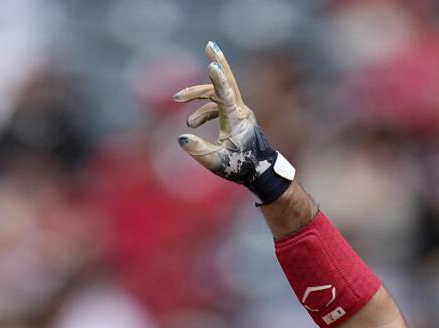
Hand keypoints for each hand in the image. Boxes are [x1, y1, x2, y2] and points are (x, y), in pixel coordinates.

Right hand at [172, 41, 294, 203]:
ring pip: (216, 93)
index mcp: (237, 119)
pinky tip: (191, 124)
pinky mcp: (236, 116)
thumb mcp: (217, 162)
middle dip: (218, 63)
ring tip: (178, 99)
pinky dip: (203, 111)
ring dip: (197, 95)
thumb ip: (198, 150)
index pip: (226, 94)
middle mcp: (240, 111)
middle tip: (210, 45)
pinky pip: (217, 105)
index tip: (212, 64)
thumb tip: (181, 137)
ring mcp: (238, 112)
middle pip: (228, 81)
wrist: (260, 172)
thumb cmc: (242, 167)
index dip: (217, 79)